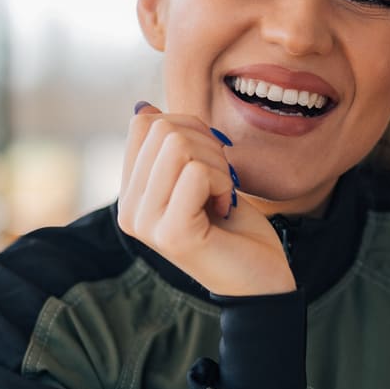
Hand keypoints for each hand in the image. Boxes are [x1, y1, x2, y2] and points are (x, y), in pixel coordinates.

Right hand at [119, 104, 295, 296]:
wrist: (261, 280)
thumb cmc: (234, 228)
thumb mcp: (198, 177)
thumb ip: (169, 148)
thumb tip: (143, 108)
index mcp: (130, 194)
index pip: (143, 125)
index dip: (188, 128)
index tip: (207, 164)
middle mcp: (128, 210)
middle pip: (162, 129)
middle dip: (207, 144)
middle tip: (221, 181)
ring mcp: (147, 224)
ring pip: (179, 145)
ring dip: (217, 164)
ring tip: (221, 196)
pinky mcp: (172, 234)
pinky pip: (199, 173)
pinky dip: (224, 183)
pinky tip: (224, 208)